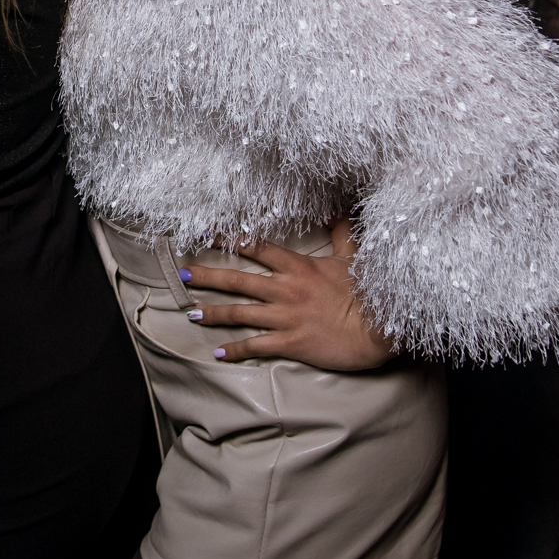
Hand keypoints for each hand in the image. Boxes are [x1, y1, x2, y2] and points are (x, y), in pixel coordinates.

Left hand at [182, 219, 392, 370]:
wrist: (377, 329)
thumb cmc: (367, 292)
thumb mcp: (353, 256)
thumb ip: (341, 231)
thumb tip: (338, 206)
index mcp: (298, 266)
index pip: (256, 247)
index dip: (228, 239)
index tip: (204, 233)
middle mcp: (285, 289)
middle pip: (237, 280)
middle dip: (206, 276)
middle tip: (180, 274)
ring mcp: (285, 317)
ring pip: (239, 313)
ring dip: (212, 312)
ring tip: (190, 312)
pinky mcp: (290, 342)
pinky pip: (255, 346)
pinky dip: (235, 349)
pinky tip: (218, 353)